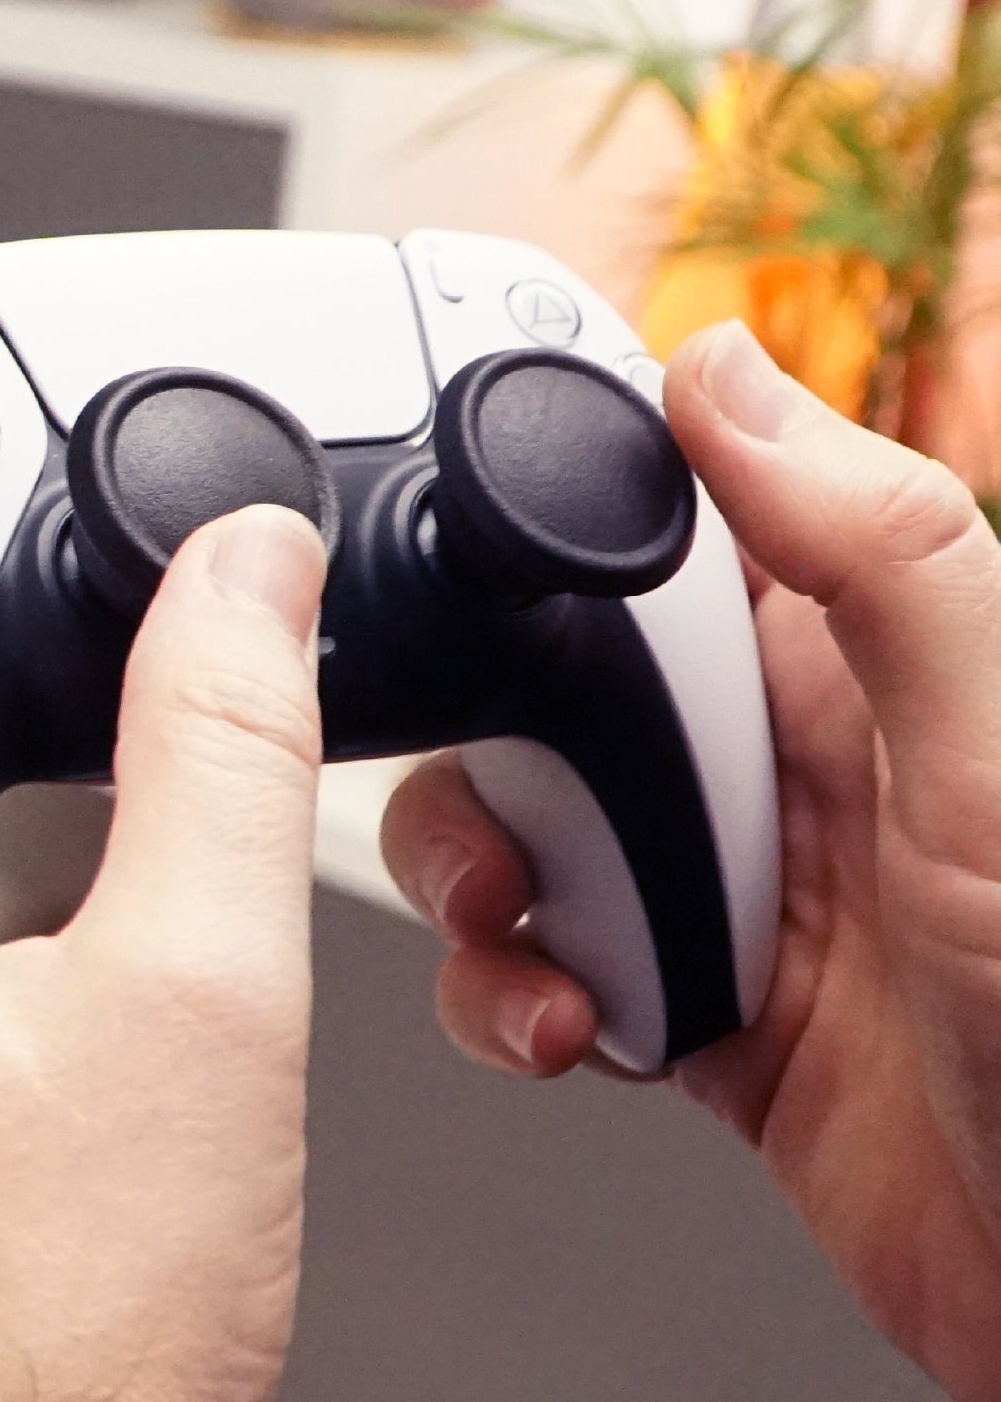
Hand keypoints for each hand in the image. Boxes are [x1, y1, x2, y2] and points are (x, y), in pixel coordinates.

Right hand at [382, 321, 1000, 1401]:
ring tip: (532, 939)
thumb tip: (724, 376)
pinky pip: (532, 956)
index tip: (454, 533)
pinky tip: (572, 1025)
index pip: (657, 531)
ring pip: (516, 825)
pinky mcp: (671, 991)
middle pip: (545, 685)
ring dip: (480, 883)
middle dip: (489, 749)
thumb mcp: (991, 764)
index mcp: (839, 658)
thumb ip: (874, 560)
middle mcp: (764, 758)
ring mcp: (711, 879)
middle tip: (516, 818)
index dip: (546, 512)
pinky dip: (511, 991)